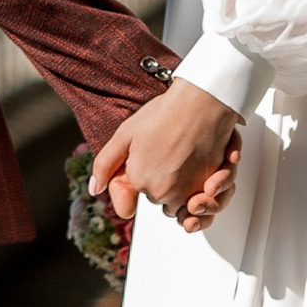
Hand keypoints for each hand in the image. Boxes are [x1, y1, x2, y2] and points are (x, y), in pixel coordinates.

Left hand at [91, 76, 240, 233]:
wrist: (202, 101)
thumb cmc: (164, 114)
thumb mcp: (125, 134)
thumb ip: (105, 165)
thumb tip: (94, 190)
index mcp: (140, 181)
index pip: (140, 191)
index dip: (146, 172)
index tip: (153, 154)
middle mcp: (163, 193)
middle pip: (160, 199)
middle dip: (163, 182)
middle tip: (169, 152)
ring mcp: (188, 192)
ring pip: (182, 204)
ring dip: (184, 190)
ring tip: (185, 158)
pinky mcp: (211, 188)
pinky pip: (203, 202)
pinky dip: (203, 190)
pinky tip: (200, 166)